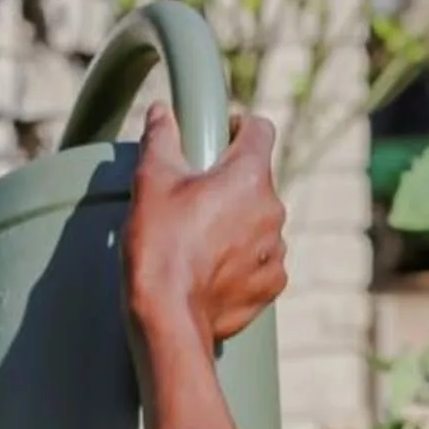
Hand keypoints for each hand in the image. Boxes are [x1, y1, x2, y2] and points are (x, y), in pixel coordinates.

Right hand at [123, 104, 287, 349]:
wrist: (169, 316)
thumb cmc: (160, 244)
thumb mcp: (151, 181)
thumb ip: (160, 138)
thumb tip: (161, 112)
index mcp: (250, 175)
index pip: (260, 130)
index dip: (238, 128)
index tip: (218, 139)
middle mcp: (273, 209)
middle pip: (256, 181)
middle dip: (229, 184)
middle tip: (192, 200)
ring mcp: (276, 250)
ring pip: (259, 222)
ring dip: (237, 224)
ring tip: (199, 241)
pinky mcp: (272, 284)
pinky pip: (261, 261)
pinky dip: (241, 262)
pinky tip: (211, 271)